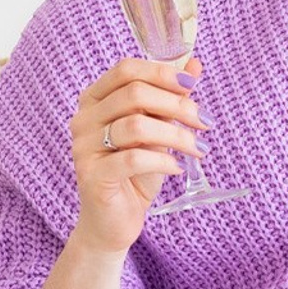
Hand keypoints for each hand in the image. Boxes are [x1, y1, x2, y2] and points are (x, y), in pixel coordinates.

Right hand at [68, 54, 205, 254]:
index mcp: (95, 100)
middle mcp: (83, 119)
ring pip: (136, 125)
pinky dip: (163, 160)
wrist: (115, 222)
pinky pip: (133, 158)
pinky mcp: (92, 175)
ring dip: (176, 134)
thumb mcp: (158, 131)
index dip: (161, 72)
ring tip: (197, 148)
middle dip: (177, 104)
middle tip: (204, 122)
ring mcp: (84, 147)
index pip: (126, 70)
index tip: (192, 85)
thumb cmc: (135, 174)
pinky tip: (177, 168)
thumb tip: (194, 66)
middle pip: (134, 93)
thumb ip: (170, 99)